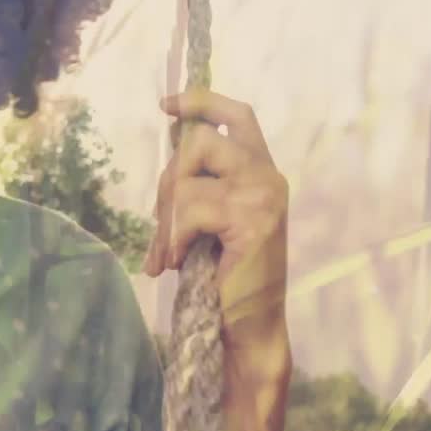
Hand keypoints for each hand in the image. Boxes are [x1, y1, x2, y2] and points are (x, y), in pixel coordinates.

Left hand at [144, 89, 288, 355]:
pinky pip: (190, 209)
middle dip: (166, 182)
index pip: (237, 115)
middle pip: (199, 140)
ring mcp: (263, 195)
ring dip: (166, 220)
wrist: (249, 328)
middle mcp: (269, 176)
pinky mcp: (252, 219)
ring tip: (170, 254)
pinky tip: (181, 262)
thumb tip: (168, 158)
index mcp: (262, 173)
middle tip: (162, 229)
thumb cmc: (226, 279)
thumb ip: (198, 187)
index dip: (201, 101)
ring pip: (187, 178)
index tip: (167, 105)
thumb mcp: (211, 222)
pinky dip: (175, 237)